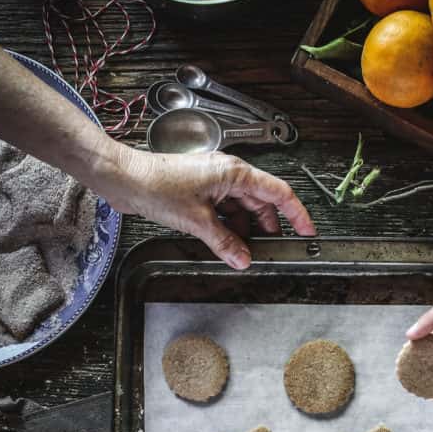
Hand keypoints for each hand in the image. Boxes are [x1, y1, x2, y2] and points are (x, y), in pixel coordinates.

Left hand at [110, 149, 315, 270]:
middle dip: (266, 228)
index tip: (307, 230)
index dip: (297, 213)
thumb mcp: (197, 221)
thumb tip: (243, 259)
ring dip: (243, 231)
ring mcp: (214, 182)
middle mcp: (228, 174)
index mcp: (234, 172)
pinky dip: (227, 228)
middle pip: (260, 203)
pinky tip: (224, 244)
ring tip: (240, 252)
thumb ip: (224, 242)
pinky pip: (224, 211)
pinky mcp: (201, 191)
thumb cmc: (156, 186)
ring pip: (241, 209)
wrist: (125, 179)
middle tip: (269, 252)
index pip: (278, 192)